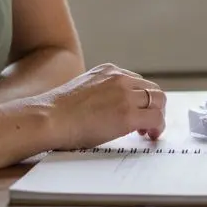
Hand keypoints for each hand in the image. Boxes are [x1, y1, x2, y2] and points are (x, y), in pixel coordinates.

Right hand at [36, 63, 166, 148]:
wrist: (48, 118)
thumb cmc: (57, 112)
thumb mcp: (83, 90)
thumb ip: (100, 93)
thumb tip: (108, 109)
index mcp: (108, 71)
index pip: (137, 82)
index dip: (141, 99)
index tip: (139, 111)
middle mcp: (120, 78)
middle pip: (152, 89)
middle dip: (154, 106)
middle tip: (148, 124)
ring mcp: (125, 95)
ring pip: (159, 101)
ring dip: (158, 116)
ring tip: (150, 131)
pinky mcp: (128, 114)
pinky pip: (156, 118)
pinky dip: (158, 127)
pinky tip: (149, 136)